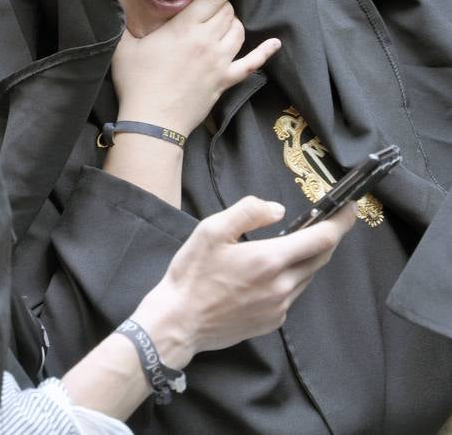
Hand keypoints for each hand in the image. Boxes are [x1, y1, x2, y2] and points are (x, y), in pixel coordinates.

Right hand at [111, 0, 280, 136]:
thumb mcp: (124, 46)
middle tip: (215, 6)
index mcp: (184, 28)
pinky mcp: (224, 81)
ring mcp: (219, 62)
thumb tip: (120, 4)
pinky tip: (274, 44)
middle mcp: (207, 41)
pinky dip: (264, 53)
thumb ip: (125, 22)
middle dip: (224, 6)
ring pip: (238, 32)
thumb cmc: (136, 82)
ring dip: (234, 24)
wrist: (152, 121)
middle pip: (227, 13)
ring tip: (226, 23)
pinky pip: (251, 64)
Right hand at [134, 196, 356, 367]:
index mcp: (270, 260)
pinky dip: (290, 277)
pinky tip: (267, 271)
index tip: (351, 207)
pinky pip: (292, 293)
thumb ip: (248, 212)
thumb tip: (278, 210)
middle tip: (325, 218)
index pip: (322, 239)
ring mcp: (279, 307)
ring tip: (290, 242)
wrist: (178, 322)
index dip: (342, 221)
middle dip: (327, 236)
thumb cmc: (192, 273)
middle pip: (320, 257)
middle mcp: (282, 286)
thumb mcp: (212, 229)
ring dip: (306, 257)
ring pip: (306, 276)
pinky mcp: (272, 322)